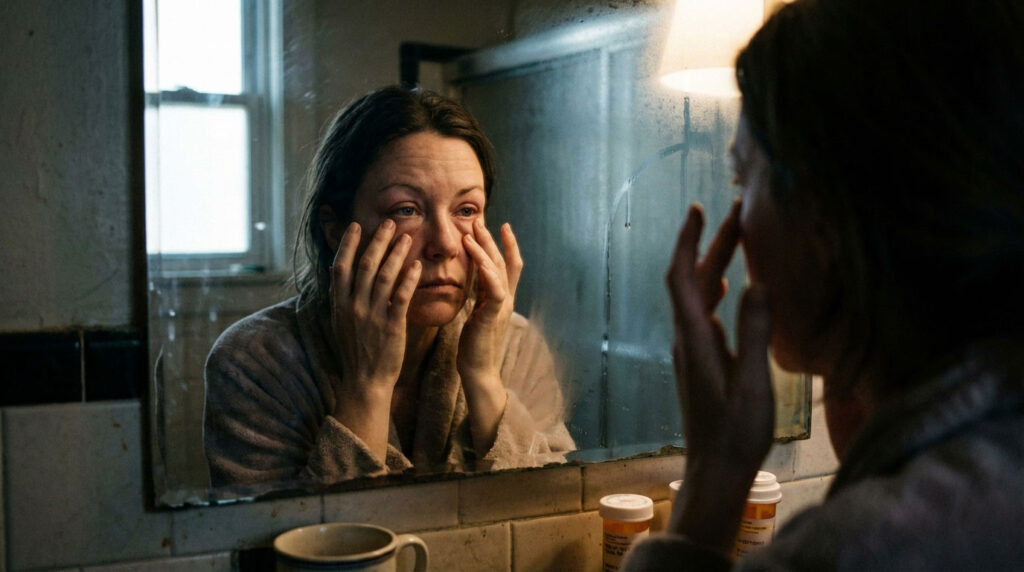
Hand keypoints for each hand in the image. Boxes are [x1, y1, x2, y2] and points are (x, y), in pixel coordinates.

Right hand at [329, 219, 420, 459]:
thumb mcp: (342, 323)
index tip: (357, 225)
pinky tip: (417, 265)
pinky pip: (400, 297)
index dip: (348, 244)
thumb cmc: (356, 352)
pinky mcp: (391, 326)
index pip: (340, 266)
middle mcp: (353, 307)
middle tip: (389, 222)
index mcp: (339, 305)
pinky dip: (408, 279)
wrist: (365, 382)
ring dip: (396, 253)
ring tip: (407, 236)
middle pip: (364, 265)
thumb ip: (344, 299)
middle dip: (377, 240)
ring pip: (384, 276)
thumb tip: (342, 275)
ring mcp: (371, 316)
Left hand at [457, 219, 522, 449]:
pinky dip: (487, 271)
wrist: (477, 370)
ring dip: (485, 250)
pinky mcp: (493, 316)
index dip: (506, 245)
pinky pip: (494, 289)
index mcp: (500, 298)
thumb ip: (479, 295)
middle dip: (493, 240)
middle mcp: (505, 299)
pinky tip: (476, 257)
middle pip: (503, 262)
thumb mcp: (476, 313)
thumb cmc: (473, 345)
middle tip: (482, 220)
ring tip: (472, 233)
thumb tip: (474, 278)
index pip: (507, 265)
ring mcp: (502, 307)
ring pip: (498, 271)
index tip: (501, 225)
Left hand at [664, 200, 773, 551]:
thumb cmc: (736, 432)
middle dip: (711, 244)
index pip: (682, 277)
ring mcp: (693, 351)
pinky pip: (705, 314)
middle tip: (736, 213)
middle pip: (693, 281)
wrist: (717, 470)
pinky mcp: (702, 362)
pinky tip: (732, 289)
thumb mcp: (753, 383)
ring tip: (739, 240)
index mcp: (695, 338)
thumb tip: (758, 284)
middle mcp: (688, 339)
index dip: (689, 241)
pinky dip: (718, 291)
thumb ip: (754, 334)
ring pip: (699, 297)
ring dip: (716, 265)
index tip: (699, 210)